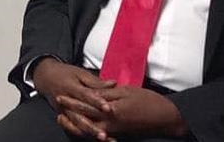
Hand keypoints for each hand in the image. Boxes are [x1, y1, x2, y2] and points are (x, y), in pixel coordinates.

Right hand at [31, 58, 115, 139]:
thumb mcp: (80, 73)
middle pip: (79, 115)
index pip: (85, 95)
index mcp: (71, 87)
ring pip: (76, 124)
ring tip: (102, 137)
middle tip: (105, 133)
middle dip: (93, 125)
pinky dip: (82, 133)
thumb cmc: (64, 74)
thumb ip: (96, 82)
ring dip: (89, 132)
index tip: (108, 108)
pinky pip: (73, 127)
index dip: (97, 102)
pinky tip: (92, 138)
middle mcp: (66, 101)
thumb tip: (113, 84)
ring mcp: (64, 111)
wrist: (45, 77)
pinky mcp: (64, 116)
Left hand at [57, 86, 186, 138]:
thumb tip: (94, 92)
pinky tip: (83, 128)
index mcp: (112, 108)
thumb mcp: (127, 92)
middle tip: (57, 108)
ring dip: (77, 123)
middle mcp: (111, 121)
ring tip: (64, 119)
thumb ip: (109, 93)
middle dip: (70, 113)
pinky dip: (89, 130)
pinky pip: (100, 132)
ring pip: (90, 128)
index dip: (73, 100)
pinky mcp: (119, 132)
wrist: (165, 117)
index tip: (60, 96)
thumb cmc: (148, 101)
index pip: (87, 104)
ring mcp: (114, 129)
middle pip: (85, 118)